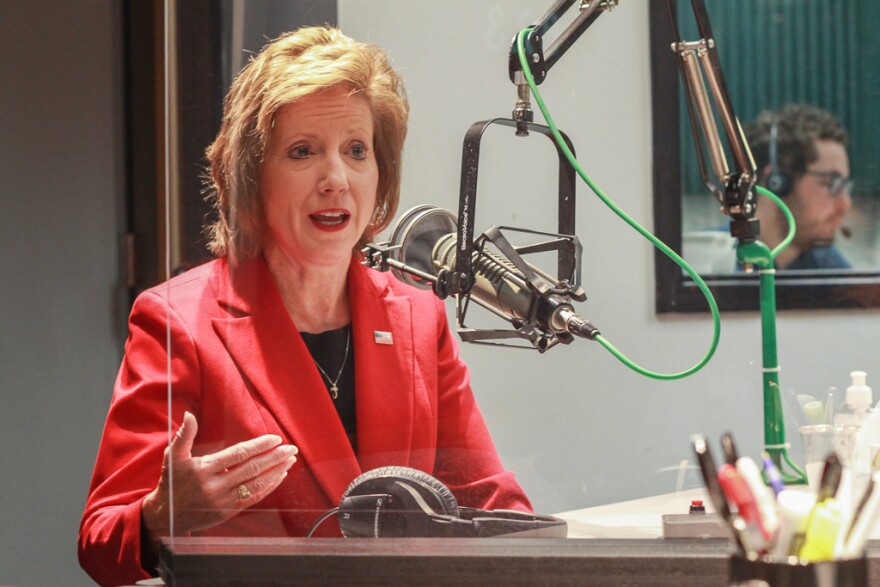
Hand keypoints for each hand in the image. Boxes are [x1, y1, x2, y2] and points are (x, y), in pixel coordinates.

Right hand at [141, 411, 297, 540]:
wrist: (166, 516)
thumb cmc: (171, 482)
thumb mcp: (173, 456)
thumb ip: (184, 435)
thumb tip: (190, 414)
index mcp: (205, 469)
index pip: (238, 455)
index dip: (259, 446)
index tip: (276, 439)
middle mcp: (216, 486)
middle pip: (252, 469)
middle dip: (274, 458)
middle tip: (291, 448)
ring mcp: (224, 500)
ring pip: (256, 485)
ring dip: (276, 472)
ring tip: (290, 460)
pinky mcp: (228, 511)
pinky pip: (253, 498)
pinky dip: (268, 487)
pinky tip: (279, 477)